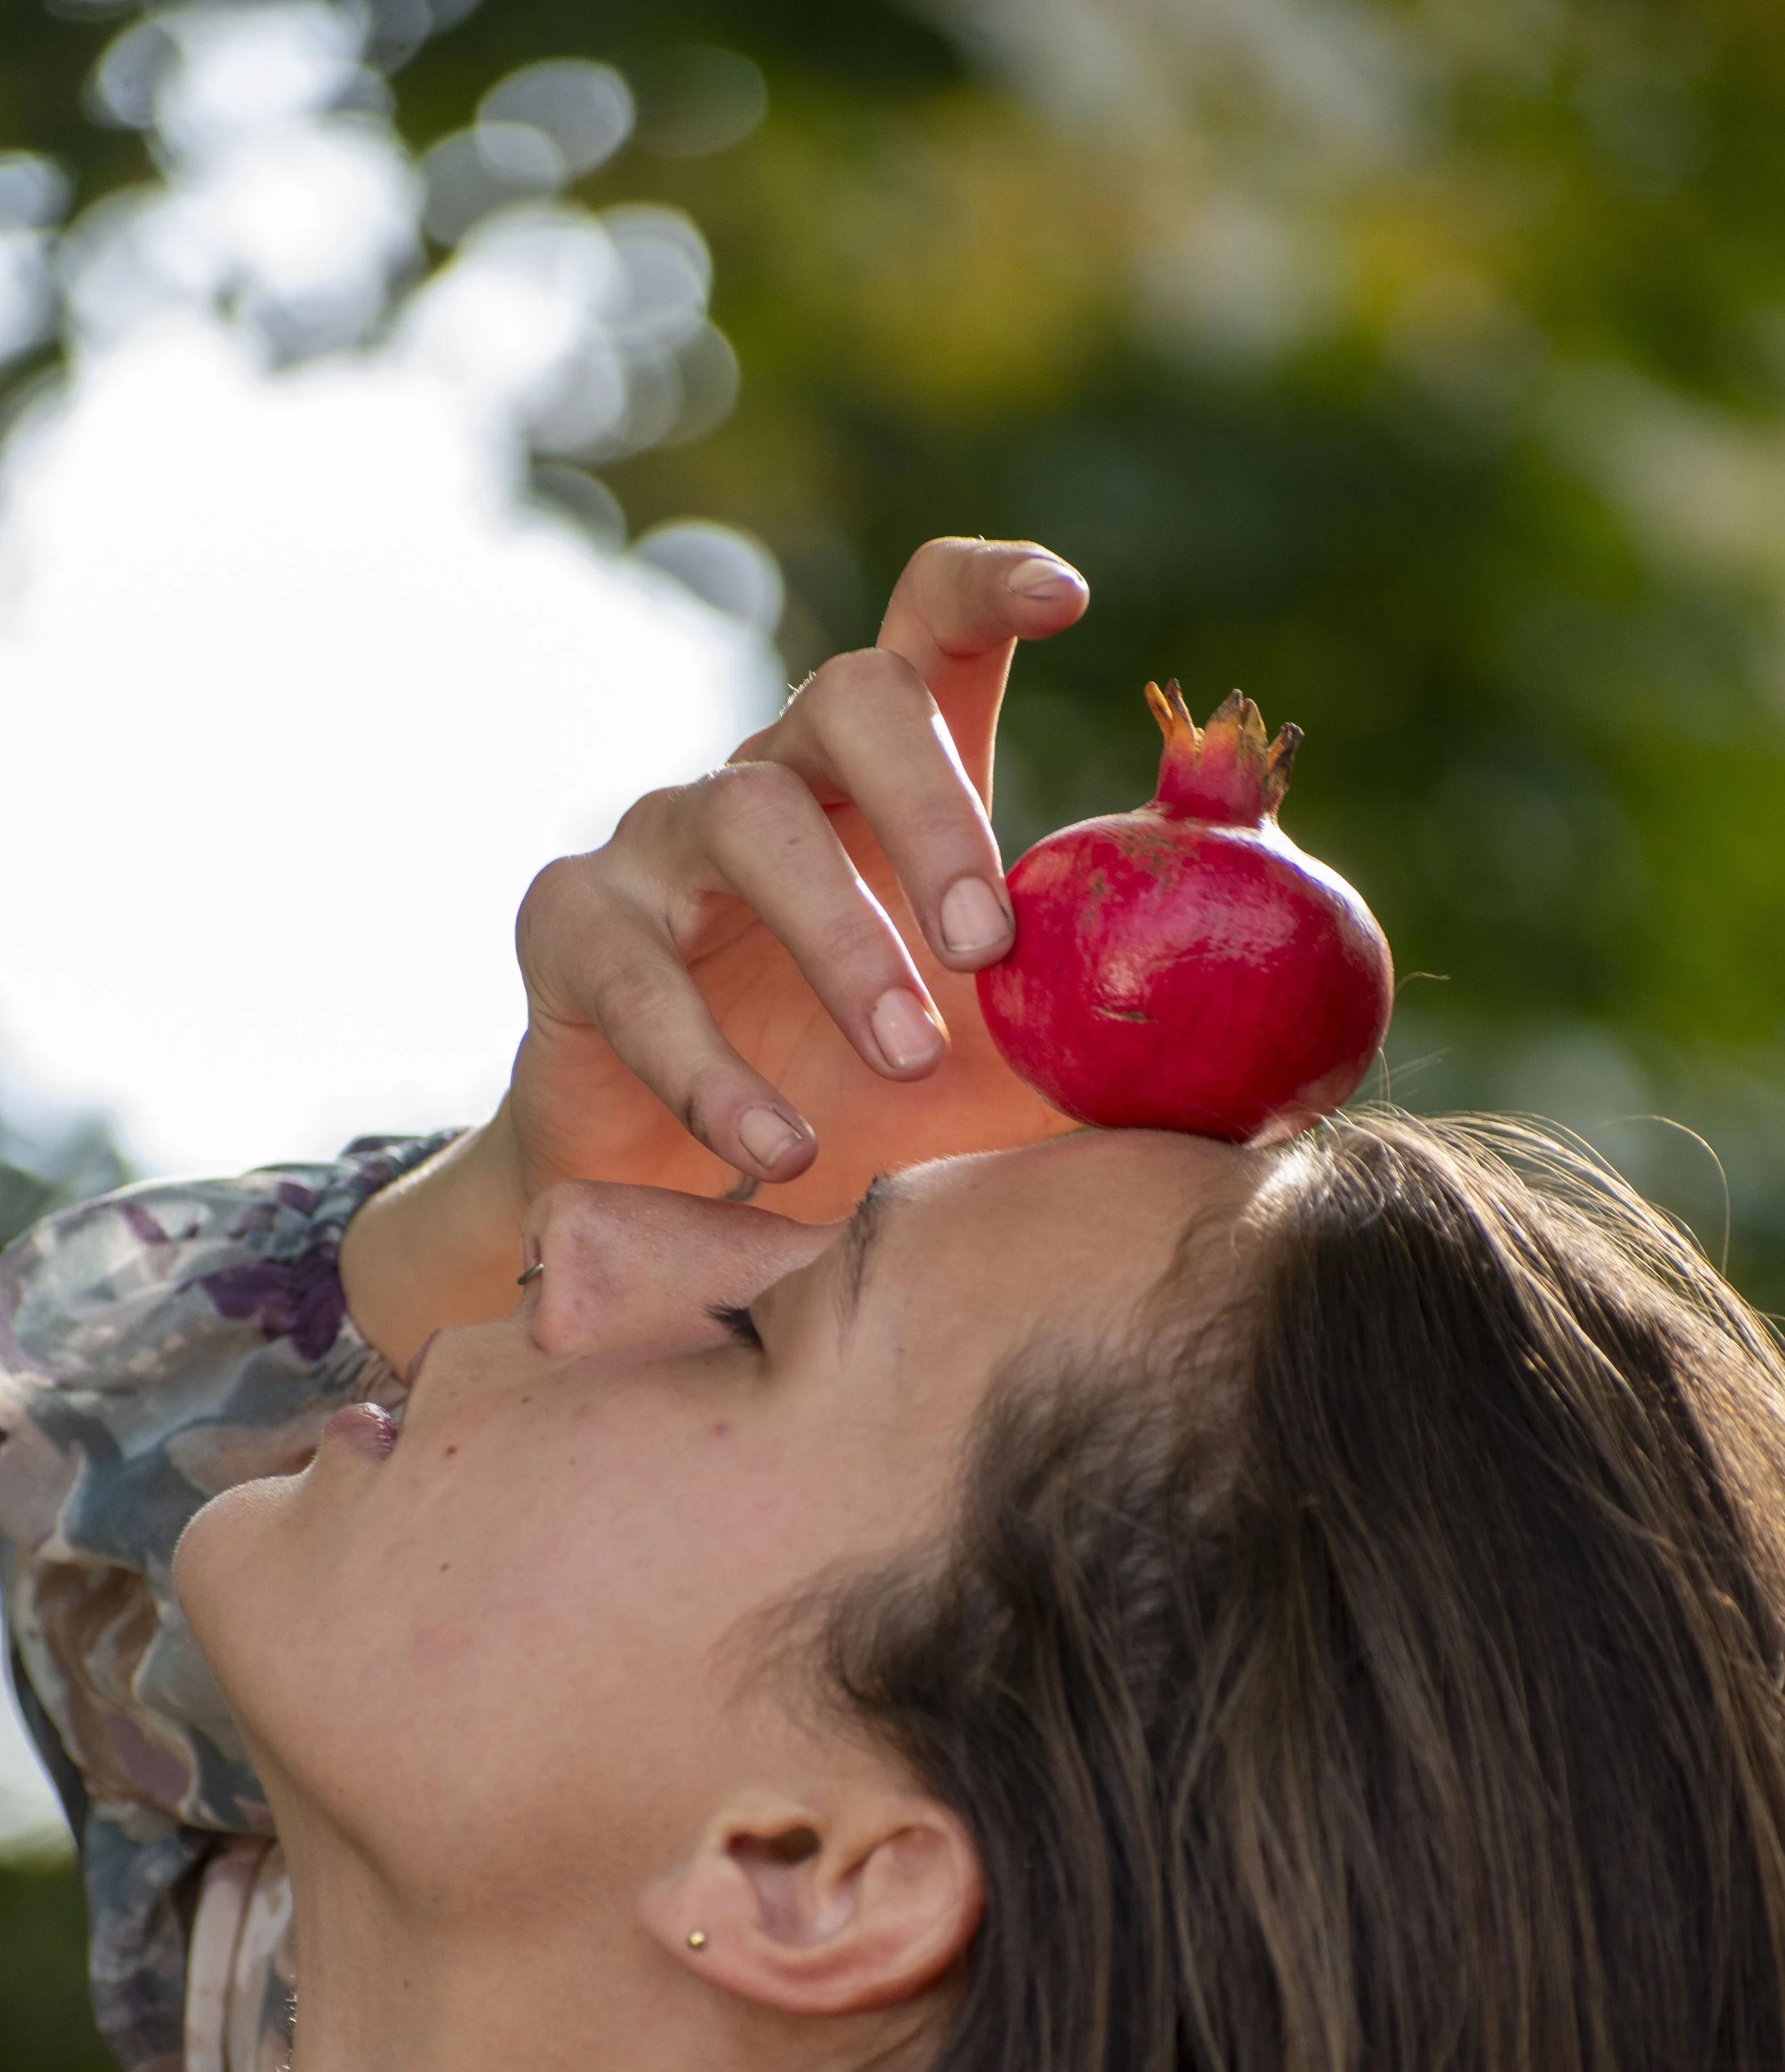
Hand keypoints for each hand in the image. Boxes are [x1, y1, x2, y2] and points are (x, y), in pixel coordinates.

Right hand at [507, 536, 1087, 1219]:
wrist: (684, 1219)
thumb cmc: (866, 1119)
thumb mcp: (1008, 1070)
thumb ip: (1112, 1018)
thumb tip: (1276, 993)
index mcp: (879, 786)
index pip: (927, 634)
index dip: (986, 588)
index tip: (1068, 599)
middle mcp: (769, 780)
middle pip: (849, 694)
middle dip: (932, 808)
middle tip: (987, 945)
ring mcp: (657, 845)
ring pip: (744, 816)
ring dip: (838, 939)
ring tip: (902, 1062)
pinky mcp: (573, 935)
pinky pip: (638, 979)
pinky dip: (715, 1073)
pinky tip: (783, 1154)